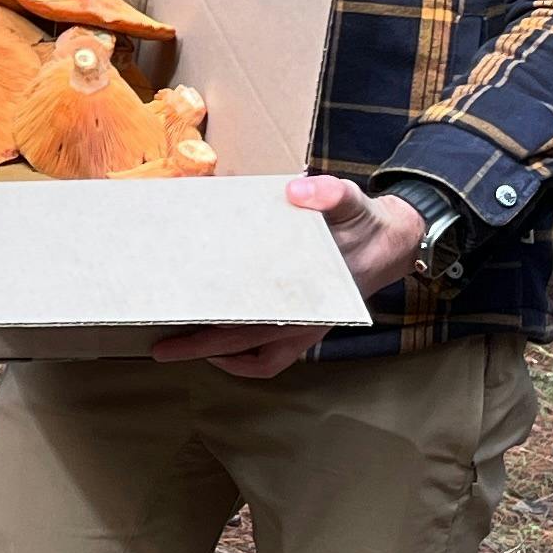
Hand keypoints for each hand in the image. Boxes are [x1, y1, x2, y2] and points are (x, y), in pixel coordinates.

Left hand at [146, 174, 411, 378]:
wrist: (393, 242)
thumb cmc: (362, 222)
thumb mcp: (349, 198)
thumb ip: (328, 193)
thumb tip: (296, 190)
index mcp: (308, 293)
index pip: (252, 316)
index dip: (214, 325)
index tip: (179, 320)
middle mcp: (304, 320)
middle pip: (242, 343)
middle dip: (198, 347)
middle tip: (159, 346)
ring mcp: (305, 330)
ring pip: (255, 359)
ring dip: (217, 358)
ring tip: (181, 348)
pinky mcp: (306, 331)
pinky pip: (271, 360)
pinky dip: (244, 361)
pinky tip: (221, 350)